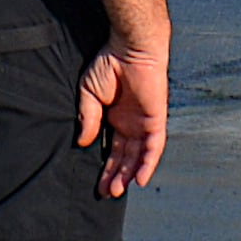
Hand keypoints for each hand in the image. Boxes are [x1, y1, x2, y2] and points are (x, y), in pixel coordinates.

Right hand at [78, 41, 170, 198]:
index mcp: (115, 117)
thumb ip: (88, 117)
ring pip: (138, 155)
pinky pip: (154, 146)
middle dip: (116, 175)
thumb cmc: (109, 63)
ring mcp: (144, 122)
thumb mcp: (89, 93)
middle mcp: (131, 122)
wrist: (129, 47)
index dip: (105, 166)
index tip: (96, 184)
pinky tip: (140, 180)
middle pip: (124, 156)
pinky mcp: (156, 119)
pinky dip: (148, 163)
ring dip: (129, 174)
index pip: (111, 148)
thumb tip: (83, 142)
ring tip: (117, 190)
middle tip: (106, 193)